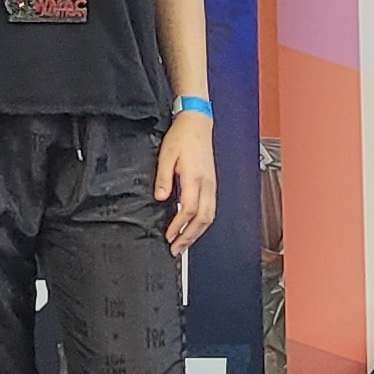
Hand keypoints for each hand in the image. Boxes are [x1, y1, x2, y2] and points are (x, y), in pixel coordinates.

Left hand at [155, 111, 216, 254]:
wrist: (197, 124)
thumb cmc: (181, 138)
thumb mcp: (165, 155)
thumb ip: (163, 178)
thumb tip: (160, 198)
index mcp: (194, 178)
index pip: (189, 209)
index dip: (179, 226)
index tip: (168, 236)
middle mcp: (207, 185)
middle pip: (203, 219)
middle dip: (189, 237)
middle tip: (177, 250)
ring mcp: (212, 185)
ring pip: (210, 217)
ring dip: (197, 233)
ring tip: (184, 243)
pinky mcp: (212, 184)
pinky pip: (211, 209)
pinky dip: (202, 223)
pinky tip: (193, 228)